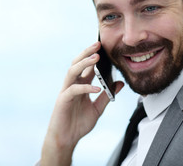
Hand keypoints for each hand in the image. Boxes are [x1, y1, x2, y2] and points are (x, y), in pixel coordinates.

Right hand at [40, 42, 123, 165]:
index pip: (87, 66)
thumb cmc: (79, 123)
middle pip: (77, 63)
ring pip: (72, 71)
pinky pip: (73, 90)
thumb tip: (119, 83)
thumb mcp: (98, 109)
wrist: (67, 139)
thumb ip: (107, 95)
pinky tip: (96, 88)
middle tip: (98, 44)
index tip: (104, 46)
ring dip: (83, 63)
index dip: (94, 56)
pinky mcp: (63, 100)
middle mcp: (73, 85)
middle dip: (87, 53)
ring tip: (95, 57)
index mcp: (81, 85)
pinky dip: (85, 87)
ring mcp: (66, 91)